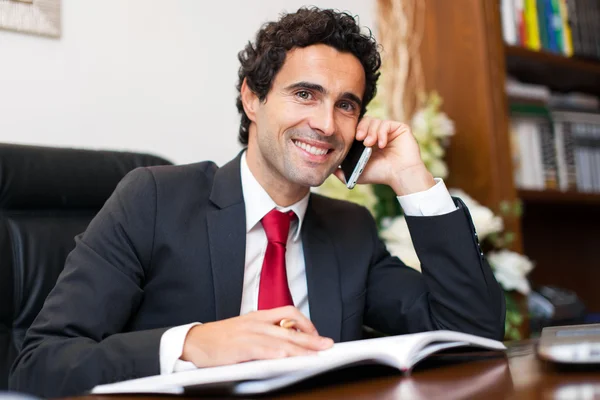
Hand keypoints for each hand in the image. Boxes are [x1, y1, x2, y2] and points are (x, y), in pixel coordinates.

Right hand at [181, 306, 333, 367]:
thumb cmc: (221, 338)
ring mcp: (247, 334)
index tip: (316, 334)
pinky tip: (284, 358)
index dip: (305, 323)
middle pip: (289, 328)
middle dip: (311, 338)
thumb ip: (266, 334)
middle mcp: (256, 323)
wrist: (194, 341)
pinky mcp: (238, 347)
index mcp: (258, 317)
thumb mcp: (246, 330)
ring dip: (299, 349)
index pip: (288, 313)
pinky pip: (259, 349)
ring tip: (314, 355)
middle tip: (327, 345)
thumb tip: (288, 344)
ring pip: (279, 340)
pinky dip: (273, 353)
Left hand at [334, 116, 435, 195]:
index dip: (355, 130)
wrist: (400, 176)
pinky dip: (382, 132)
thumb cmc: (381, 175)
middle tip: (359, 137)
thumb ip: (343, 173)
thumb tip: (330, 170)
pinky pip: (387, 123)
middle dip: (361, 128)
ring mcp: (389, 130)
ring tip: (370, 144)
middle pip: (366, 120)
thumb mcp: (357, 174)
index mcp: (369, 140)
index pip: (358, 128)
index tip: (353, 138)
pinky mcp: (400, 128)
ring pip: (376, 121)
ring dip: (371, 132)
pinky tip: (381, 144)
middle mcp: (379, 133)